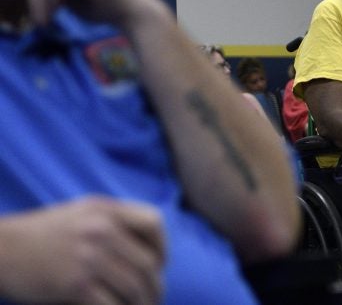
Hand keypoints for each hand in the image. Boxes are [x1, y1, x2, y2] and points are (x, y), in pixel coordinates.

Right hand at [0, 197, 164, 304]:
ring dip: (144, 303)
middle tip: (155, 298)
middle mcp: (102, 230)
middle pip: (148, 263)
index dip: (163, 247)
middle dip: (156, 286)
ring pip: (135, 287)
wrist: (1, 248)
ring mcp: (89, 258)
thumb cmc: (43, 233)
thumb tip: (151, 245)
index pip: (154, 223)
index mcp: (106, 209)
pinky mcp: (75, 285)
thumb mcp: (82, 213)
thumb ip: (114, 221)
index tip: (159, 265)